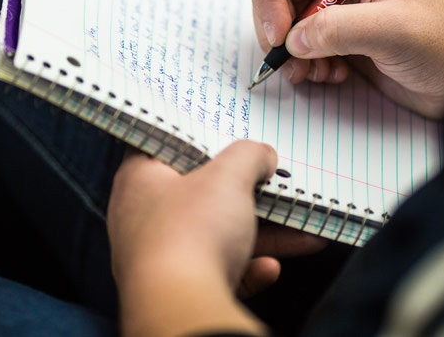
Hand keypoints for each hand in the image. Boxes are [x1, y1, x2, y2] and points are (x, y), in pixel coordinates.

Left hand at [107, 141, 324, 335]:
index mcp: (141, 179)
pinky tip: (271, 268)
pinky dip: (247, 265)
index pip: (165, 147)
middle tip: (272, 182)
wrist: (183, 309)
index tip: (227, 134)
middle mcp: (145, 216)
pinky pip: (217, 269)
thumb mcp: (228, 176)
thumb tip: (262, 155)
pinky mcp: (178, 288)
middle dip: (247, 191)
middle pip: (201, 193)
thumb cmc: (192, 231)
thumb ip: (249, 155)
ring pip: (217, 234)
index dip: (198, 138)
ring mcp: (160, 256)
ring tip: (302, 228)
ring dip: (263, 233)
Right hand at [252, 0, 443, 117]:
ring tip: (316, 71)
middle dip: (278, 27)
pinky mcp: (333, 27)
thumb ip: (340, 29)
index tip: (279, 32)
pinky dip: (303, 62)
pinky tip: (330, 73)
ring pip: (281, 17)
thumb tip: (292, 39)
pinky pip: (295, 41)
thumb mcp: (397, 30)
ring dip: (291, 51)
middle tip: (291, 59)